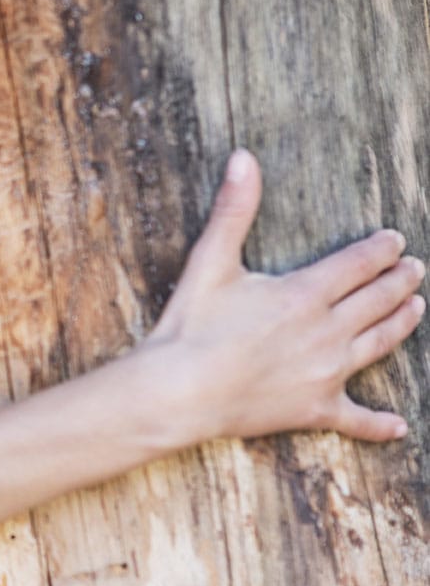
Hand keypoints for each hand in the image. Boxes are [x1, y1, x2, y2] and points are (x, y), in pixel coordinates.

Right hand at [143, 148, 424, 443]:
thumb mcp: (209, 261)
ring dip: (402, 323)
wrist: (179, 391)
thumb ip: (233, 209)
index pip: (359, 264)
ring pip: (379, 344)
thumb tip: (243, 159)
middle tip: (414, 269)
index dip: (381, 250)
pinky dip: (378, 424)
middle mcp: (327, 331)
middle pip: (378, 300)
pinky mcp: (314, 409)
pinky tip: (398, 426)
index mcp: (305, 293)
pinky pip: (355, 418)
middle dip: (400, 281)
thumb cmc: (190, 327)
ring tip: (416, 308)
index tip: (395, 240)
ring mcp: (326, 372)